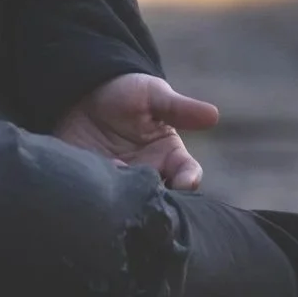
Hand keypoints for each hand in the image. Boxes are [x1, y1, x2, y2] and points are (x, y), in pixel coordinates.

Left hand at [53, 73, 221, 189]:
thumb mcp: (154, 95)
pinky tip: (96, 184)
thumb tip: (214, 115)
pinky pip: (100, 199)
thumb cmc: (127, 92)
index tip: (184, 182)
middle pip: (162, 198)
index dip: (188, 181)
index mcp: (170, 156)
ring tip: (119, 182)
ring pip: (131, 204)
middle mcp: (149, 175)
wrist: (83, 94)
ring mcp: (122, 183)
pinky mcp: (95, 186)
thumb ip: (180, 108)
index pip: (188, 176)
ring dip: (127, 199)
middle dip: (158, 199)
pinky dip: (100, 195)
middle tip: (149, 192)